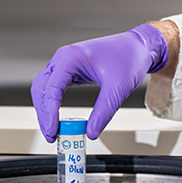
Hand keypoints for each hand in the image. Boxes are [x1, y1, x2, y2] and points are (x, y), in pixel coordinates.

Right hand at [31, 23, 168, 141]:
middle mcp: (64, 57)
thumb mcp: (119, 87)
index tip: (52, 131)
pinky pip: (54, 88)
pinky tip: (57, 118)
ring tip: (54, 130)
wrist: (140, 47)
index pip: (51, 88)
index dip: (49, 112)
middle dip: (44, 113)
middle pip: (42, 88)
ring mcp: (65, 62)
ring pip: (44, 88)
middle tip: (52, 135)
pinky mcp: (70, 69)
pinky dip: (52, 103)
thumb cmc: (130, 58)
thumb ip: (104, 111)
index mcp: (72, 57)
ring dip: (45, 109)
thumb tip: (91, 133)